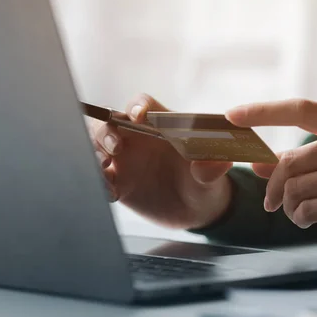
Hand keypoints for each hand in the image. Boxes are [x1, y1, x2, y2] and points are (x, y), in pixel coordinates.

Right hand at [87, 94, 232, 228]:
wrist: (195, 211)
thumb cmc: (204, 183)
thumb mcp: (211, 178)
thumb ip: (211, 169)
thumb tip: (220, 163)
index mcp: (161, 127)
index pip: (143, 105)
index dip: (137, 106)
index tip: (138, 117)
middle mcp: (138, 138)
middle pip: (109, 121)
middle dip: (106, 131)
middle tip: (115, 149)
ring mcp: (124, 159)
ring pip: (96, 145)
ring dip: (95, 155)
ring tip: (107, 172)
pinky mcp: (117, 180)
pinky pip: (98, 176)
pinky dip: (100, 182)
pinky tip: (113, 194)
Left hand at [226, 99, 316, 243]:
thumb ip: (307, 158)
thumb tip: (259, 165)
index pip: (299, 109)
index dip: (261, 111)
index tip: (230, 115)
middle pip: (289, 162)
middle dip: (275, 187)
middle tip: (272, 202)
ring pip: (295, 189)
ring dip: (289, 206)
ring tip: (298, 212)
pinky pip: (307, 210)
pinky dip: (300, 218)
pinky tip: (308, 219)